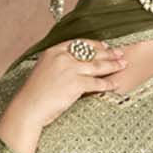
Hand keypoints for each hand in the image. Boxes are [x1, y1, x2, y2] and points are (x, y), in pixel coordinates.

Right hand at [0, 38, 128, 152]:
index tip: (105, 46)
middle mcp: (62, 57)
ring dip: (113, 65)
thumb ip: (56, 64)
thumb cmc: (34, 95)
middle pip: (91, 52)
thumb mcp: (43, 71)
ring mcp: (69, 70)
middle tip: (120, 54)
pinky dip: (108, 84)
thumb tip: (71, 66)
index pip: (79, 43)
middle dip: (108, 53)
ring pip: (97, 65)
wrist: (28, 108)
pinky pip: (96, 83)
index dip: (94, 44)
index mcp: (53, 51)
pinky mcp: (75, 84)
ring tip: (123, 65)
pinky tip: (115, 84)